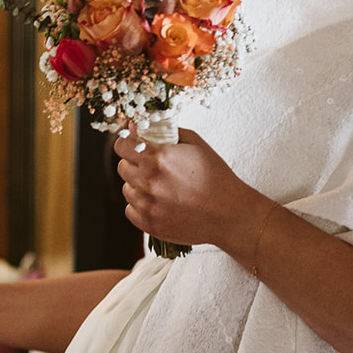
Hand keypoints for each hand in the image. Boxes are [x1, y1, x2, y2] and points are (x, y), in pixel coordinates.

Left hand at [112, 126, 247, 248]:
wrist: (229, 213)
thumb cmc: (215, 177)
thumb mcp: (195, 144)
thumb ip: (163, 131)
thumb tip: (137, 127)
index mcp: (159, 158)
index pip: (122, 146)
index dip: (127, 143)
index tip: (134, 145)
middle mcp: (149, 182)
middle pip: (122, 167)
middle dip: (134, 163)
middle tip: (153, 166)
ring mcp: (148, 206)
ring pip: (127, 189)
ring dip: (138, 185)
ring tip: (162, 187)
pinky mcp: (150, 225)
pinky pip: (131, 210)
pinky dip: (140, 206)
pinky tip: (159, 202)